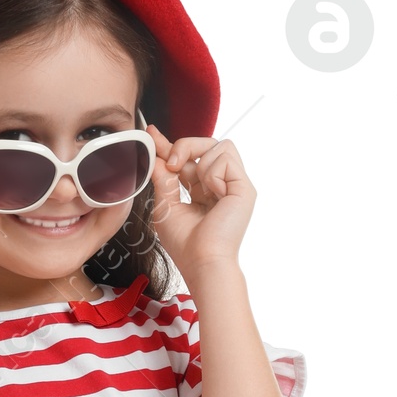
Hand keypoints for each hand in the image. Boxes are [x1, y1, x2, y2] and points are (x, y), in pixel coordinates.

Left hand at [147, 126, 254, 277]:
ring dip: (200, 163)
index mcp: (204, 190)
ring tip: (199, 190)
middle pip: (206, 143)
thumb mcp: (166, 206)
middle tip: (172, 165)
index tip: (152, 133)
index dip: (172, 145)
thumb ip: (163, 178)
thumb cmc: (186, 244)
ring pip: (218, 145)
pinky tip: (213, 193)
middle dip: (184, 146)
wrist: (202, 262)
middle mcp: (221, 185)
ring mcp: (234, 185)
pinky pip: (226, 157)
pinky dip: (212, 172)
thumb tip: (157, 153)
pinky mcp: (244, 187)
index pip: (189, 158)